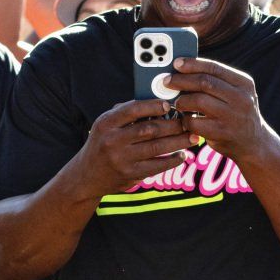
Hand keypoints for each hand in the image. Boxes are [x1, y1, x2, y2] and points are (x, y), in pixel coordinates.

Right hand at [76, 99, 193, 197]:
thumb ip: (127, 114)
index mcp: (106, 123)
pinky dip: (172, 160)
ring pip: (156, 147)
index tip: (169, 105)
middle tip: (188, 122)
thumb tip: (158, 103)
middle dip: (173, 125)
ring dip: (178, 142)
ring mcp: (121, 159)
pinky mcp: (129, 174)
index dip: (153, 106)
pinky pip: (156, 166)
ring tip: (192, 137)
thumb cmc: (103, 143)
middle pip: (149, 129)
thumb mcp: (107, 125)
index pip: (132, 110)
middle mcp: (113, 140)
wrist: (86, 175)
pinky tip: (182, 155)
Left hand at [161, 58, 272, 162]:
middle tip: (167, 82)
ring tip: (177, 103)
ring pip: (198, 101)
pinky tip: (185, 120)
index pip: (214, 68)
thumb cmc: (237, 113)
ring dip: (182, 101)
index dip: (193, 64)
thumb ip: (217, 81)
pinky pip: (195, 123)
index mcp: (244, 83)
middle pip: (204, 82)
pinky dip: (185, 120)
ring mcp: (232, 116)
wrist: (254, 143)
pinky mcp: (222, 133)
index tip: (177, 63)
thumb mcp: (236, 93)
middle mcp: (241, 98)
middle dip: (182, 80)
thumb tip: (184, 69)